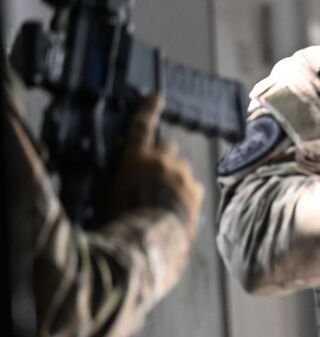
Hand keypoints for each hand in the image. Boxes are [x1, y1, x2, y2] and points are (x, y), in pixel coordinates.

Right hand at [108, 94, 203, 230]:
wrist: (150, 239)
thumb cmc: (120, 218)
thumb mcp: (106, 193)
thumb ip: (116, 178)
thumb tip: (113, 177)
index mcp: (136, 158)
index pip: (141, 126)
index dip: (148, 109)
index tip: (156, 96)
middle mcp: (162, 160)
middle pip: (165, 149)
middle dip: (160, 159)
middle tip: (150, 179)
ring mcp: (182, 174)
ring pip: (180, 169)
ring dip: (173, 178)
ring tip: (161, 200)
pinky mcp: (195, 190)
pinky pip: (191, 186)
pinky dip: (185, 193)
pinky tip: (174, 208)